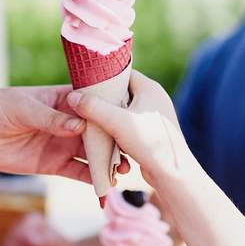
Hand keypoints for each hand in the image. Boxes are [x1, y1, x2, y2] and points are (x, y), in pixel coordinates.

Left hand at [0, 85, 126, 181]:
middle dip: (118, 143)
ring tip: (124, 174)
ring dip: (109, 165)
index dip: (115, 111)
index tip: (134, 120)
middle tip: (134, 155)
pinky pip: (79, 175)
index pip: (96, 104)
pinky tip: (106, 192)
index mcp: (65, 99)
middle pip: (101, 132)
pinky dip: (93, 183)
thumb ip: (50, 118)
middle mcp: (69, 121)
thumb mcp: (21, 108)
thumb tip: (80, 125)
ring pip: (94, 155)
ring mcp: (63, 144)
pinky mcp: (54, 165)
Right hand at [66, 72, 195, 188]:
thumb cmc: (148, 143)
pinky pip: (130, 124)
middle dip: (104, 99)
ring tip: (92, 121)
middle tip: (85, 103)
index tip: (85, 84)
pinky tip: (106, 137)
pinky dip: (118, 129)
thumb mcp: (117, 122)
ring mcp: (154, 115)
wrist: (172, 173)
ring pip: (125, 110)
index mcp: (150, 88)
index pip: (122, 73)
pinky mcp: (152, 131)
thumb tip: (73, 96)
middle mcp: (154, 98)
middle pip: (122, 91)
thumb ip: (93, 107)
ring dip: (109, 117)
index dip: (103, 77)